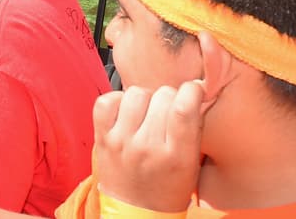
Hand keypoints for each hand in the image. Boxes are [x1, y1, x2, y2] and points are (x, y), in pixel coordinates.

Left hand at [92, 81, 204, 212]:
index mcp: (177, 157)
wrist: (136, 211)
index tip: (193, 90)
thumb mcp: (192, 164)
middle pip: (162, 96)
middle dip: (170, 96)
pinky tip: (127, 113)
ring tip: (148, 113)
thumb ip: (193, 128)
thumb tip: (194, 89)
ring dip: (146, 98)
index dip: (192, 90)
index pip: (183, 109)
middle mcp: (147, 147)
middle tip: (168, 111)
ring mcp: (121, 141)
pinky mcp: (102, 138)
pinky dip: (118, 100)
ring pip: (136, 93)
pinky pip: (107, 101)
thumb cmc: (168, 188)